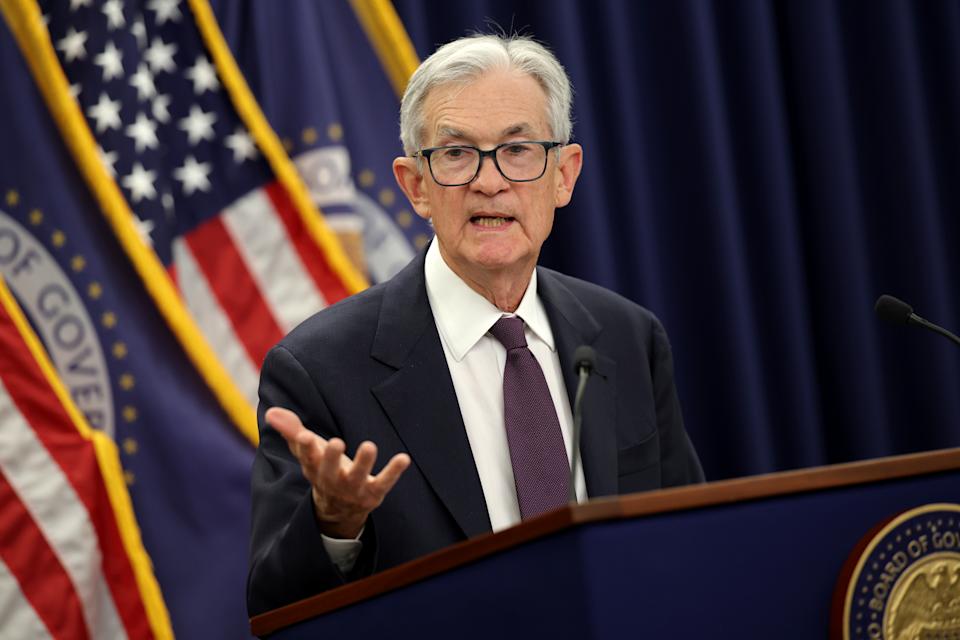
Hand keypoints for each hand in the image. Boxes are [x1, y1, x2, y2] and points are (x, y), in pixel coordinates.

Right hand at [266, 407, 410, 538]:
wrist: (339, 510)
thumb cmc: (323, 469)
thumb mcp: (307, 451)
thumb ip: (291, 430)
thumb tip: (271, 412)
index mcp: (314, 468)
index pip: (307, 458)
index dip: (305, 448)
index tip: (304, 436)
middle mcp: (332, 480)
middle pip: (329, 470)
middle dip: (331, 458)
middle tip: (335, 442)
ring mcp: (353, 488)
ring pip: (357, 477)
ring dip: (363, 463)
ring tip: (369, 446)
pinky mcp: (373, 492)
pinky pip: (384, 483)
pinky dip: (393, 472)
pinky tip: (403, 458)